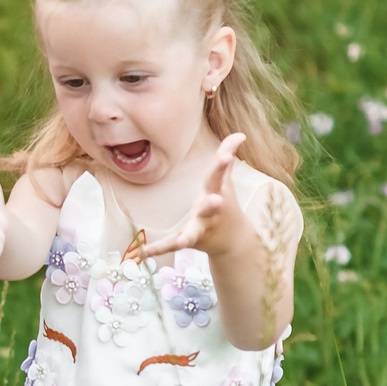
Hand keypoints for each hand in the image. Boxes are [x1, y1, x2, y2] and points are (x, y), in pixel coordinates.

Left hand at [129, 132, 246, 260]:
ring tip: (184, 242)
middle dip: (213, 204)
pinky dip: (160, 249)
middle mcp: (209, 211)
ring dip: (188, 236)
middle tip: (217, 200)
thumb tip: (240, 133)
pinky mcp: (188, 240)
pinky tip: (146, 252)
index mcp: (215, 192)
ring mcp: (200, 228)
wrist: (233, 241)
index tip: (226, 156)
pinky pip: (172, 245)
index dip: (222, 165)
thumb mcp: (225, 181)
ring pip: (193, 232)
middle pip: (210, 207)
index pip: (217, 176)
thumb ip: (227, 155)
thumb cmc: (225, 203)